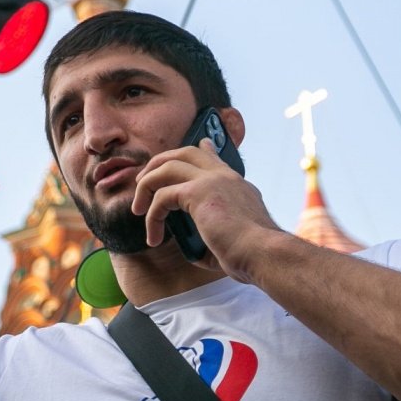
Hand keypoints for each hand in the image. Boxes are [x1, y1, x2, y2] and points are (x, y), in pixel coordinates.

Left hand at [132, 138, 281, 281]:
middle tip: (143, 181)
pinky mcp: (198, 192)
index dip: (205, 150)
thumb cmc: (251, 257)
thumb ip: (211, 238)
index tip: (202, 143)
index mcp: (238, 186)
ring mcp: (212, 180)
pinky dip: (152, 216)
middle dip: (159, 163)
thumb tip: (195, 250)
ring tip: (138, 209)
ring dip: (147, 185)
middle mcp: (225, 177)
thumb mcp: (230, 242)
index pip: (216, 158)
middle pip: (185, 152)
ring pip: (168, 166)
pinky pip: (162, 196)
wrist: (263, 255)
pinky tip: (154, 237)